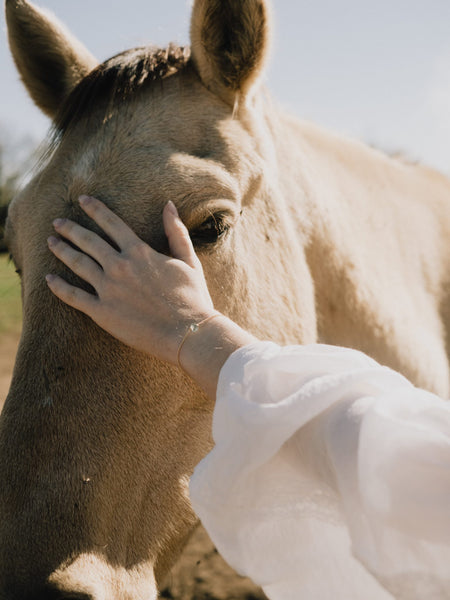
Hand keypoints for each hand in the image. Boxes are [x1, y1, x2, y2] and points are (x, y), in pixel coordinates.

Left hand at [46, 196, 216, 364]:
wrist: (188, 333)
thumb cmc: (193, 298)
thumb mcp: (189, 260)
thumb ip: (176, 232)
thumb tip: (169, 205)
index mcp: (140, 252)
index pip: (112, 223)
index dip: (95, 209)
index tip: (82, 200)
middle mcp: (120, 266)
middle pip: (88, 241)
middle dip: (70, 229)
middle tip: (57, 222)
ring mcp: (109, 289)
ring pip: (78, 263)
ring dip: (61, 251)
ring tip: (50, 242)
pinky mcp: (102, 312)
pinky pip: (74, 296)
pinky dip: (59, 286)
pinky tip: (49, 278)